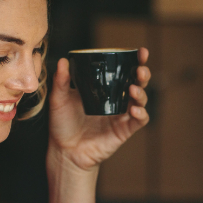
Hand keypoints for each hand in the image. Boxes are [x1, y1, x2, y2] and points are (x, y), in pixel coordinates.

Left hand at [48, 48, 150, 171]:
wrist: (64, 150)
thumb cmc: (61, 125)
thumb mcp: (59, 100)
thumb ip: (61, 81)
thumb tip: (63, 61)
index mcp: (103, 90)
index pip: (122, 71)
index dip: (134, 61)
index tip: (140, 51)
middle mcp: (115, 101)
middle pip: (137, 83)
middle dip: (143, 73)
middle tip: (140, 68)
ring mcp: (120, 116)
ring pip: (141, 100)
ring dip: (141, 92)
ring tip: (133, 88)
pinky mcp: (123, 130)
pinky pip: (139, 120)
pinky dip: (141, 113)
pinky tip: (134, 109)